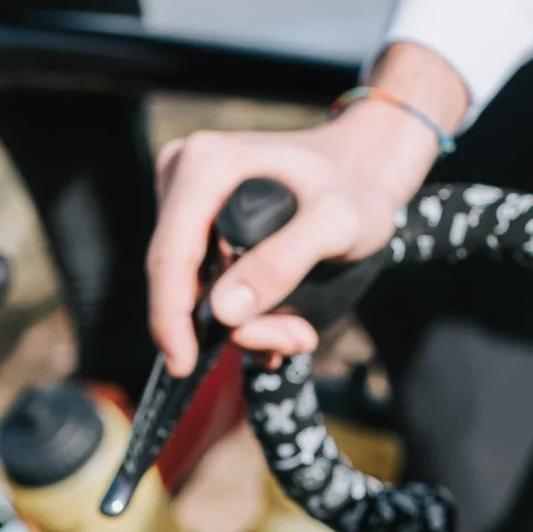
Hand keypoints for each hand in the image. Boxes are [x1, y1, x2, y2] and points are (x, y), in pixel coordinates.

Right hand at [146, 43, 469, 372]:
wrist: (363, 169)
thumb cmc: (355, 189)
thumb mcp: (335, 224)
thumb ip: (282, 263)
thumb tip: (223, 311)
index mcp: (204, 166)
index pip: (169, 257)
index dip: (171, 318)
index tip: (183, 365)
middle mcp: (184, 175)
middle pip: (182, 277)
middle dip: (233, 325)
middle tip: (293, 338)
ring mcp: (187, 197)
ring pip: (196, 286)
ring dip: (246, 323)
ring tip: (297, 329)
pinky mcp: (198, 219)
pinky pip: (207, 279)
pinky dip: (243, 310)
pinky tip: (282, 318)